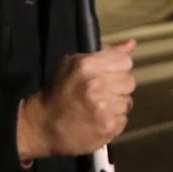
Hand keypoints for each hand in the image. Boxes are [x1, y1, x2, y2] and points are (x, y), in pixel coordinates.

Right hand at [18, 40, 136, 160]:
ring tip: (95, 108)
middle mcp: (97, 85)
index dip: (117, 68)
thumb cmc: (57, 94)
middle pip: (129, 82)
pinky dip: (112, 122)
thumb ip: (106, 53)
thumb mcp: (73, 64)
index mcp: (88, 65)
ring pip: (127, 102)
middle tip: (99, 93)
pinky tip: (96, 120)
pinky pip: (123, 120)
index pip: (125, 61)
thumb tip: (130, 44)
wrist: (41, 126)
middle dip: (117, 88)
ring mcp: (103, 108)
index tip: (107, 75)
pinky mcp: (107, 127)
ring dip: (115, 106)